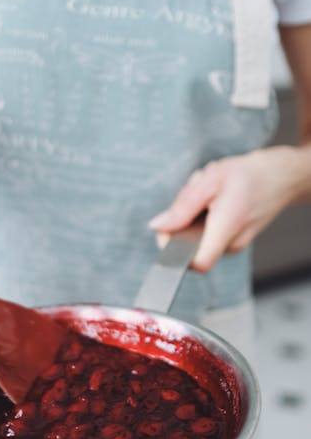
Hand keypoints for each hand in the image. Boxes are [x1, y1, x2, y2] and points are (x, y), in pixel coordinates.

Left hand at [148, 146, 303, 271]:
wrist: (280, 176)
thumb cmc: (247, 175)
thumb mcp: (210, 181)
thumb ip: (182, 208)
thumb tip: (157, 226)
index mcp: (226, 228)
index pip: (197, 263)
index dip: (175, 253)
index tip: (168, 230)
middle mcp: (232, 244)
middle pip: (190, 245)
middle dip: (182, 221)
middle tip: (194, 195)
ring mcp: (234, 245)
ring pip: (197, 237)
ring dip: (193, 215)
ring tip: (208, 194)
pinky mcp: (234, 240)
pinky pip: (208, 234)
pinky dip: (204, 216)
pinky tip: (214, 199)